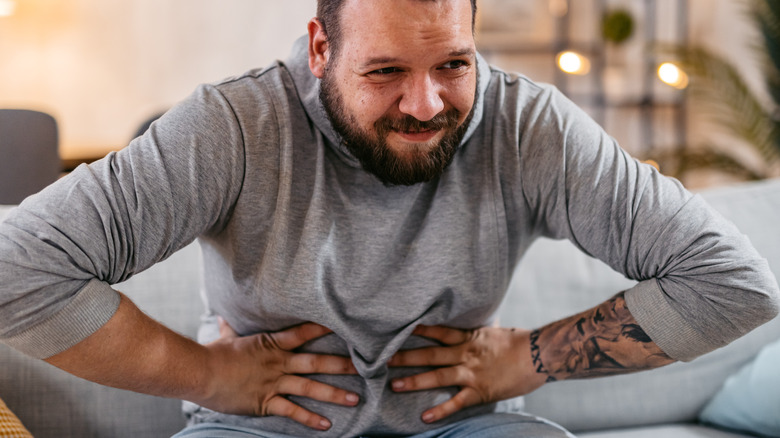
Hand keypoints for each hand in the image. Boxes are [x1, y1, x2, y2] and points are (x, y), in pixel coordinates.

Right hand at [199, 319, 358, 430]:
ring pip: (309, 388)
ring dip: (334, 394)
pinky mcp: (265, 402)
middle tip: (366, 366)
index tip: (346, 325)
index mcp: (271, 344)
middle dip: (342, 365)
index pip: (303, 333)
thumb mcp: (226, 337)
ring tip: (355, 399)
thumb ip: (231, 327)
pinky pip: (291, 411)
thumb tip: (224, 316)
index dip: (324, 328)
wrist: (200, 372)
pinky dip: (310, 418)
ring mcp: (273, 383)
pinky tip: (326, 424)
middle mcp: (277, 363)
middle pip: (316, 362)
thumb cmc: (212, 354)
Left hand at [388, 325, 546, 423]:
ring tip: (394, 385)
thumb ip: (478, 333)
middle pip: (429, 354)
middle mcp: (465, 354)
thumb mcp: (494, 332)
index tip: (397, 328)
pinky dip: (440, 411)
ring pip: (437, 376)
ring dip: (414, 381)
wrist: (540, 354)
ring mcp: (471, 373)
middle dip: (405, 356)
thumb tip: (473, 328)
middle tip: (383, 358)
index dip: (417, 330)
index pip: (438, 331)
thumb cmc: (520, 342)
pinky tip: (425, 417)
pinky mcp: (480, 391)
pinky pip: (457, 402)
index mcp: (469, 338)